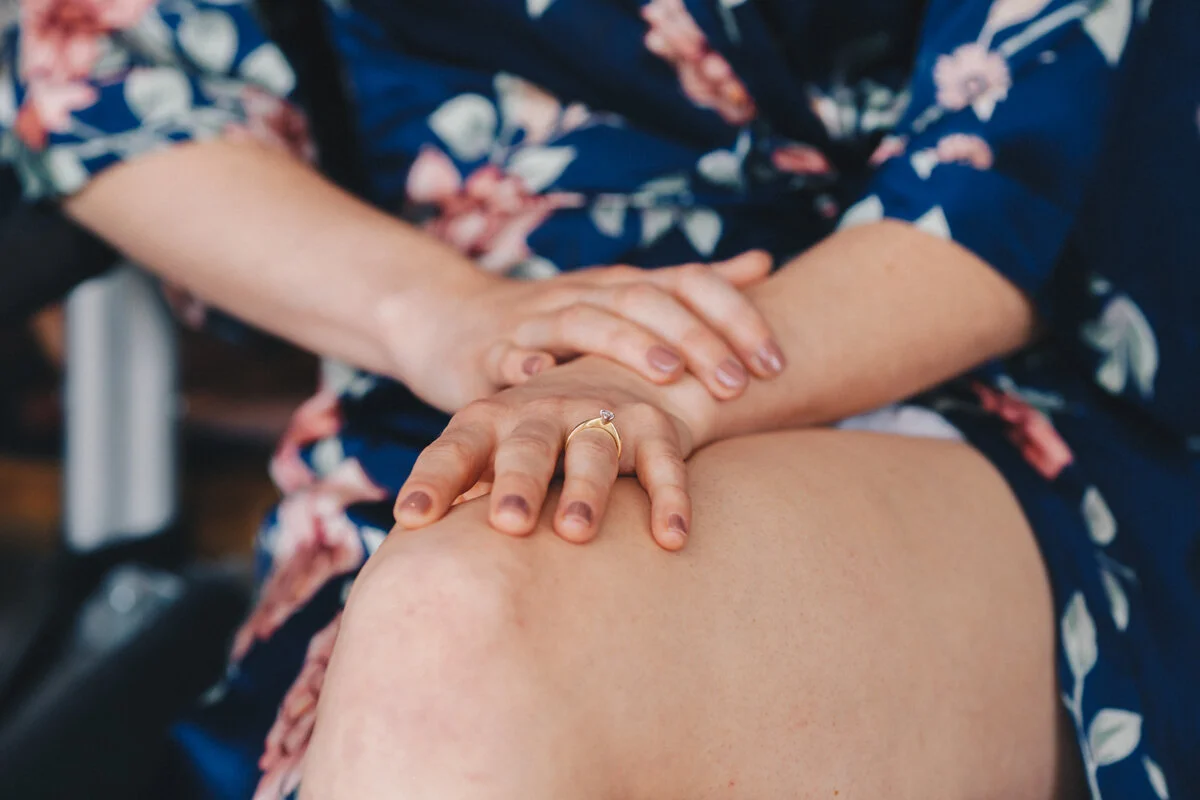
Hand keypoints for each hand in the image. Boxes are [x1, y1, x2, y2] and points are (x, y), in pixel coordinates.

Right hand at [378, 251, 784, 411]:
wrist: (451, 322)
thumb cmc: (553, 322)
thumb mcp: (624, 299)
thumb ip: (692, 288)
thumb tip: (764, 262)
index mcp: (621, 288)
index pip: (688, 284)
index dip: (734, 317)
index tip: (775, 363)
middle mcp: (583, 296)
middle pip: (645, 300)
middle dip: (694, 338)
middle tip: (736, 382)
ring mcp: (533, 323)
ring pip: (582, 321)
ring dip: (624, 344)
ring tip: (665, 375)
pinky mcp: (487, 356)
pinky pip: (505, 358)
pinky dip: (524, 366)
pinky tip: (544, 380)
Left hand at [393, 358, 702, 549]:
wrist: (614, 369)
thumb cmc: (530, 437)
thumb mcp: (486, 453)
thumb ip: (456, 493)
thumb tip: (404, 560)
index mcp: (489, 421)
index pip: (453, 451)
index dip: (433, 481)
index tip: (411, 518)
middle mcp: (542, 413)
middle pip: (527, 446)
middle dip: (517, 483)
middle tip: (508, 524)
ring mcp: (600, 414)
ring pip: (593, 449)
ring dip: (586, 490)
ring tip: (576, 533)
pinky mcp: (653, 426)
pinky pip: (663, 462)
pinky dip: (669, 498)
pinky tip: (671, 538)